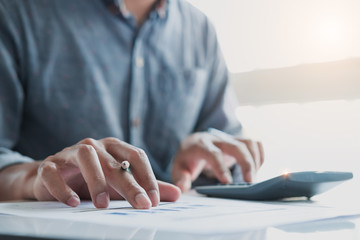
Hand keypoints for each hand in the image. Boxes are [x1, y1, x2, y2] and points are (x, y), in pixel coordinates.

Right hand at [32, 137, 179, 207]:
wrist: (53, 177)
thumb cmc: (92, 178)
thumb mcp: (121, 182)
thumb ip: (147, 186)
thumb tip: (177, 194)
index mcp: (114, 147)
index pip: (136, 156)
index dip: (147, 177)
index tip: (154, 200)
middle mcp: (95, 146)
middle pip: (115, 161)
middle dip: (130, 185)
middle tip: (141, 205)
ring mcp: (70, 153)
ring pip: (86, 158)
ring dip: (96, 181)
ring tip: (103, 205)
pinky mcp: (50, 165)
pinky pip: (54, 173)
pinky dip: (63, 188)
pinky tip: (73, 202)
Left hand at [171, 132, 263, 191]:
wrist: (192, 144)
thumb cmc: (186, 159)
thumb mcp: (178, 169)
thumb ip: (180, 179)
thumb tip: (183, 188)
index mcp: (199, 145)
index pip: (213, 153)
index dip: (221, 167)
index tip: (228, 183)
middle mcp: (216, 139)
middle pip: (236, 146)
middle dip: (246, 163)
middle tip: (250, 183)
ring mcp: (229, 138)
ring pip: (248, 142)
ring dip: (255, 159)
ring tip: (253, 179)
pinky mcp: (238, 141)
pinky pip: (254, 143)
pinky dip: (259, 155)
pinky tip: (256, 169)